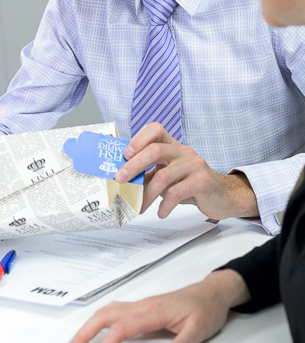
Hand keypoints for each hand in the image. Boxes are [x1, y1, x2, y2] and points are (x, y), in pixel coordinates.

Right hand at [65, 270, 248, 342]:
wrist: (211, 293)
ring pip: (107, 311)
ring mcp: (140, 306)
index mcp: (152, 312)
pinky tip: (95, 332)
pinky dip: (99, 322)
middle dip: (85, 333)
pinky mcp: (142, 309)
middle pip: (105, 315)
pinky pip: (114, 312)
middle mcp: (142, 306)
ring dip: (89, 326)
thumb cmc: (206, 310)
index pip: (122, 329)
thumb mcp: (200, 330)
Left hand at [115, 123, 256, 219]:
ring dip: (147, 194)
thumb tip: (122, 179)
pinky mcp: (202, 181)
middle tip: (120, 180)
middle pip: (155, 150)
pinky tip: (161, 212)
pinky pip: (177, 192)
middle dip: (133, 166)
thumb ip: (149, 174)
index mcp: (173, 146)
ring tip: (140, 207)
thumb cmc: (190, 185)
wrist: (223, 196)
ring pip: (164, 176)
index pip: (155, 129)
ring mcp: (194, 165)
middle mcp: (183, 151)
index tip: (125, 154)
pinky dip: (165, 204)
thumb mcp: (169, 175)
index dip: (139, 139)